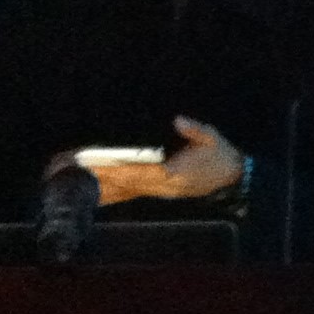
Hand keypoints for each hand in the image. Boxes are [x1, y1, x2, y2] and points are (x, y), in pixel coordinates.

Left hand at [87, 117, 244, 205]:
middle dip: (106, 177)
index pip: (142, 171)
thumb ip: (194, 130)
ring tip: (86, 180)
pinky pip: (136, 192)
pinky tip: (104, 188)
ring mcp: (163, 191)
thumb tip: (178, 120)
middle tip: (82, 171)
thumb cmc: (219, 155)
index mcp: (175, 173)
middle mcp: (165, 186)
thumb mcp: (211, 138)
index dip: (120, 169)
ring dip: (109, 185)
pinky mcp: (161, 192)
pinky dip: (119, 190)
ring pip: (130, 189)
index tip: (100, 165)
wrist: (231, 178)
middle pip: (130, 182)